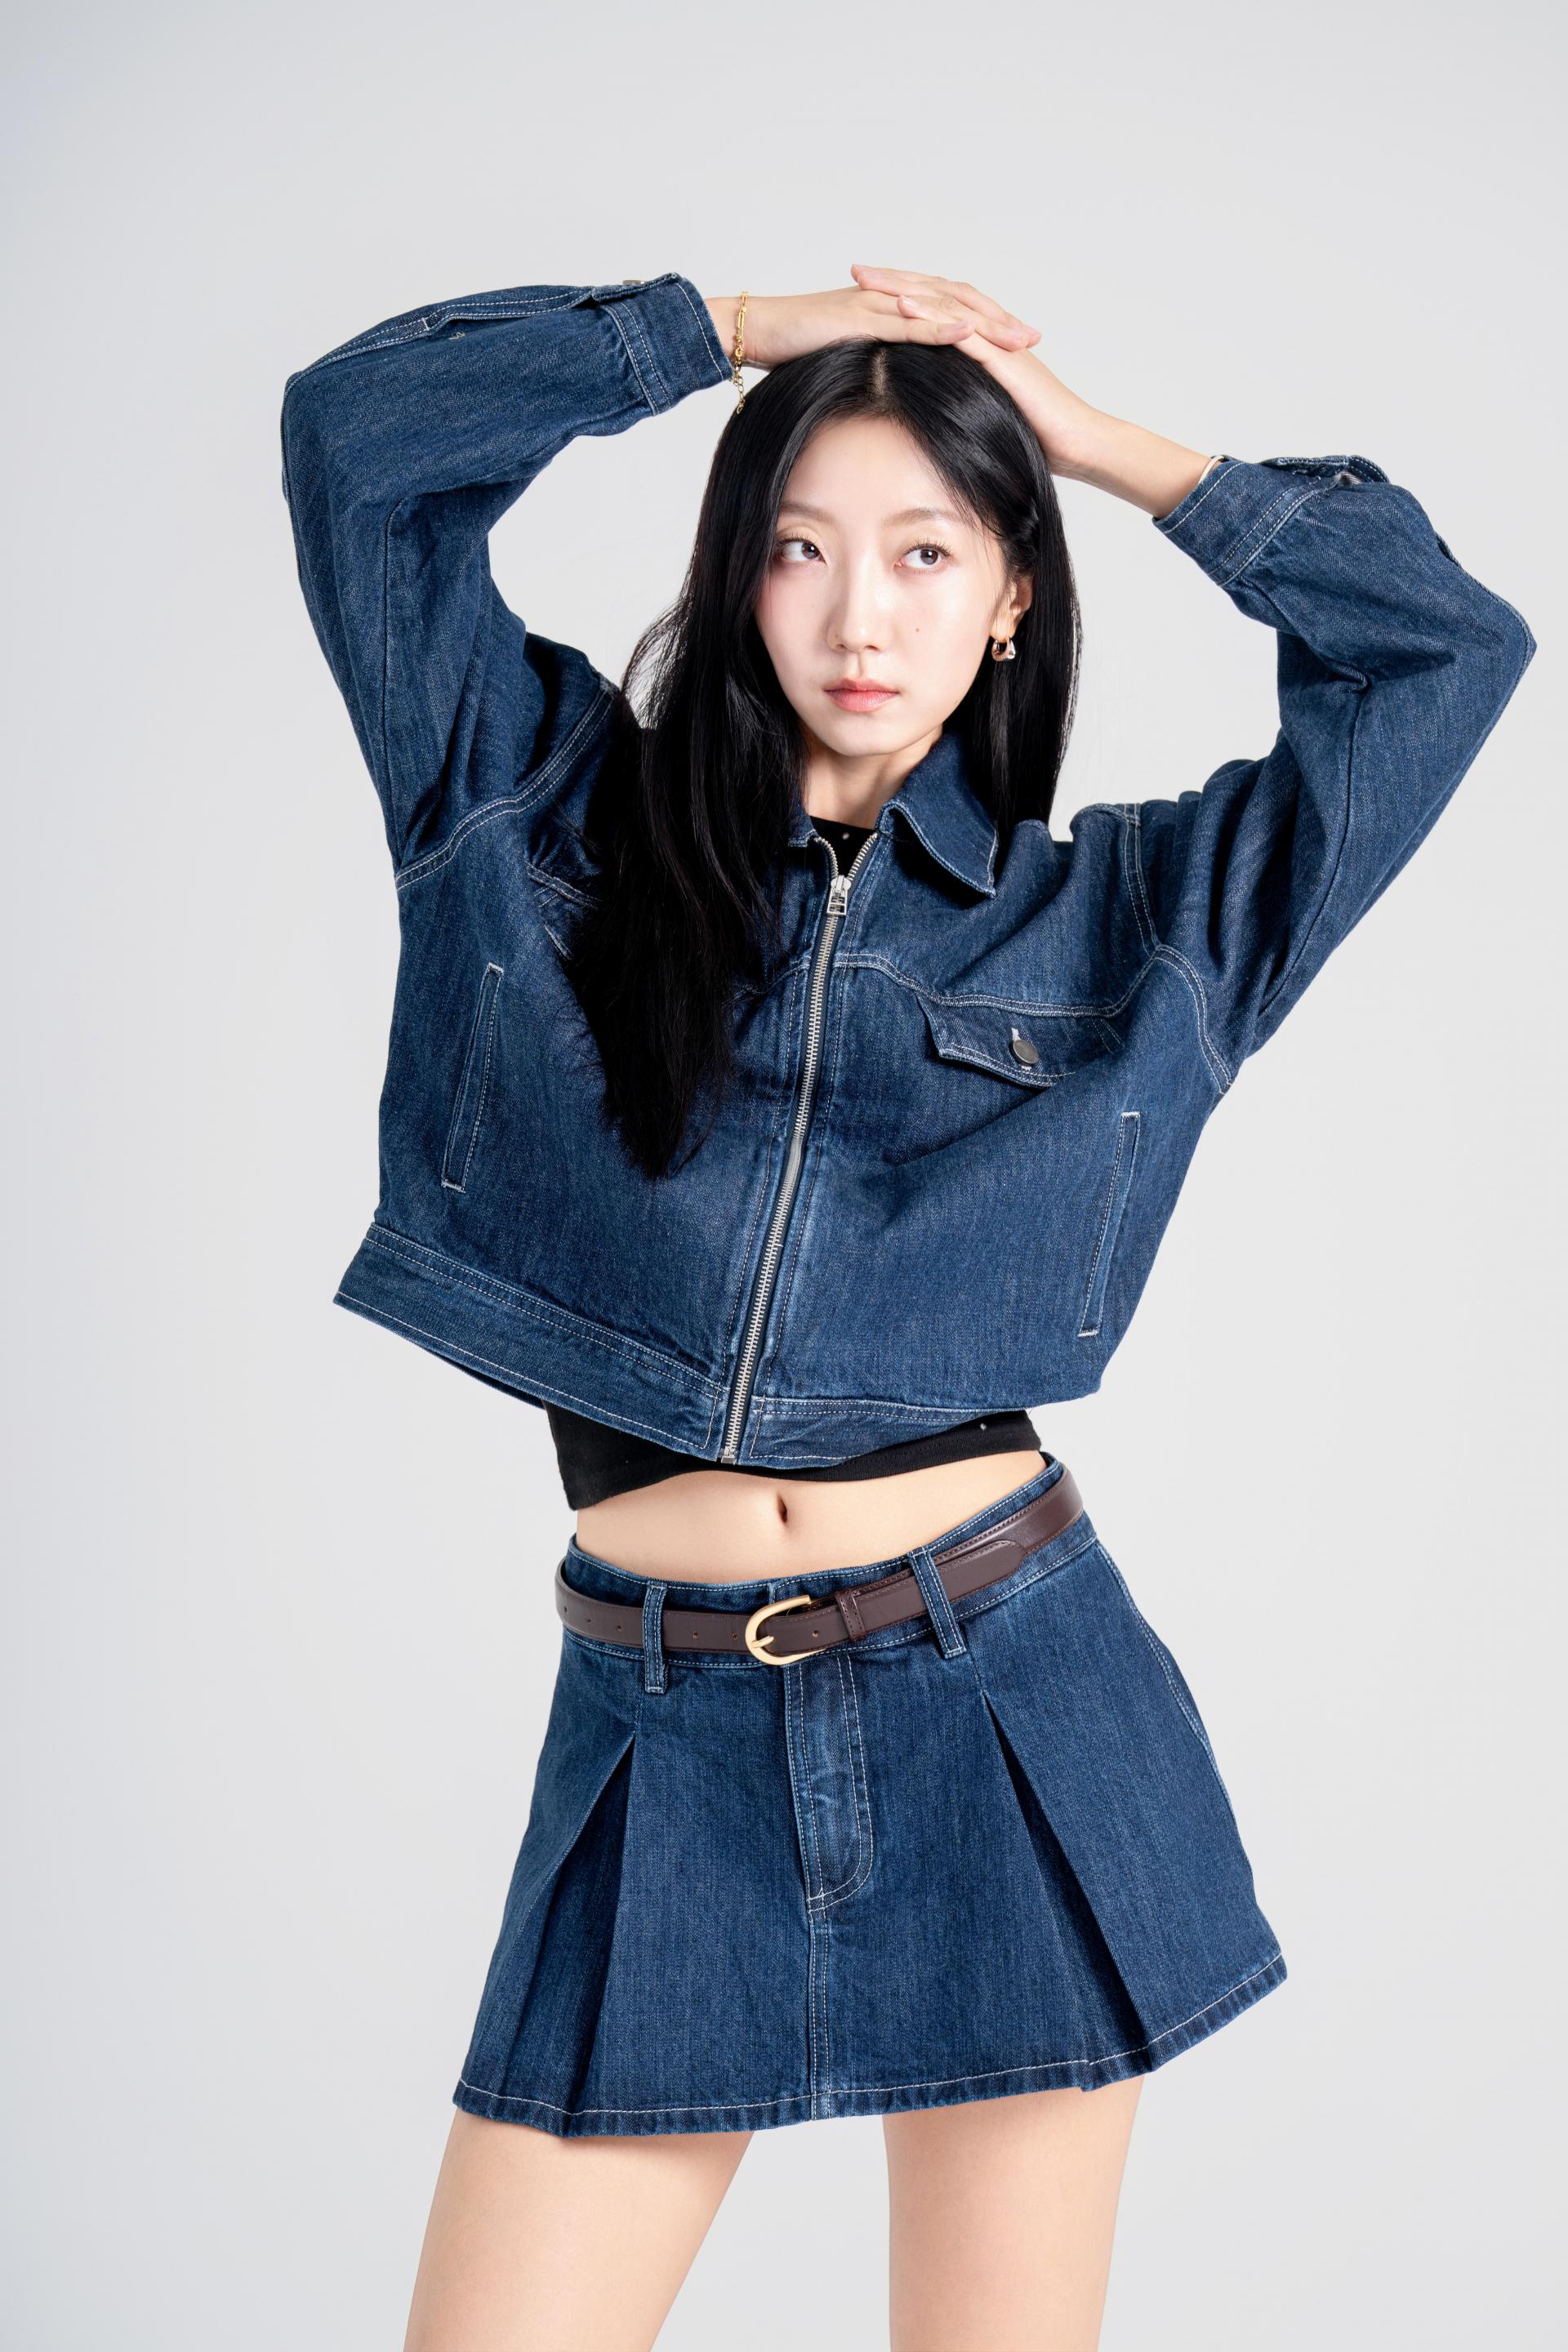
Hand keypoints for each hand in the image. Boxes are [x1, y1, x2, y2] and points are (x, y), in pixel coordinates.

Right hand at [704, 269, 1040, 374]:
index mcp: (892, 306)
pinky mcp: (861, 315)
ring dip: (983, 322)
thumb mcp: (846, 360)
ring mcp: (878, 302)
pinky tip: (969, 335)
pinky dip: (941, 327)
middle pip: (957, 303)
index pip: (949, 310)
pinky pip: (908, 320)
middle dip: (999, 321)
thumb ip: (875, 365)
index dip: (986, 325)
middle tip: (1035, 339)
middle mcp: (892, 297)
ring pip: (941, 308)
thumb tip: (895, 389)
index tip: (1018, 346)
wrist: (755, 330)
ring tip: (1016, 339)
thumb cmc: (793, 349)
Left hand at [847, 265, 1213, 515]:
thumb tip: (934, 409)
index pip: (937, 310)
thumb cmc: (1036, 434)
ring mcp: (998, 343)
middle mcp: (989, 334)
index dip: (902, 298)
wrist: (1078, 442)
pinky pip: (964, 332)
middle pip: (937, 295)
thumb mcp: (987, 414)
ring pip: (947, 305)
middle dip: (895, 281)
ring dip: (907, 289)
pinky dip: (934, 316)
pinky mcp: (1005, 360)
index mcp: (984, 344)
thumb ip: (964, 401)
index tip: (865, 293)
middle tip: (856, 271)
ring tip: (869, 281)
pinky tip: (904, 308)